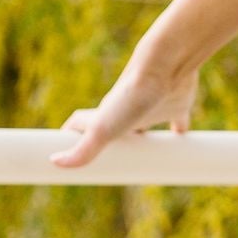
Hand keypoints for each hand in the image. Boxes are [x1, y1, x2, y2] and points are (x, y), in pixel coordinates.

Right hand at [51, 53, 198, 171]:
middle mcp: (127, 112)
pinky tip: (182, 144)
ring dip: (143, 141)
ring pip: (144, 127)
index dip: (73, 138)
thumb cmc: (131, 96)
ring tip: (145, 162)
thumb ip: (83, 149)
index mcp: (105, 116)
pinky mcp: (176, 107)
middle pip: (115, 130)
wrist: (166, 66)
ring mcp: (151, 109)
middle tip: (112, 170)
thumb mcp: (103, 128)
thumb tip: (54, 162)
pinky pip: (178, 124)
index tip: (66, 154)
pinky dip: (178, 134)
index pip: (81, 125)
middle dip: (111, 146)